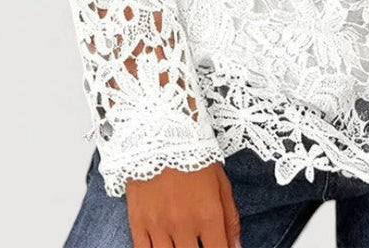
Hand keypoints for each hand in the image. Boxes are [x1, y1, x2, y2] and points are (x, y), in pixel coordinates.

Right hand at [126, 161, 240, 247]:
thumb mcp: (221, 182)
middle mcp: (183, 225)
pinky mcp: (138, 222)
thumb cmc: (195, 156)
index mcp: (208, 215)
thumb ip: (230, 219)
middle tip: (198, 244)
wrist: (160, 132)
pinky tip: (163, 247)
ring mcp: (158, 226)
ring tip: (182, 244)